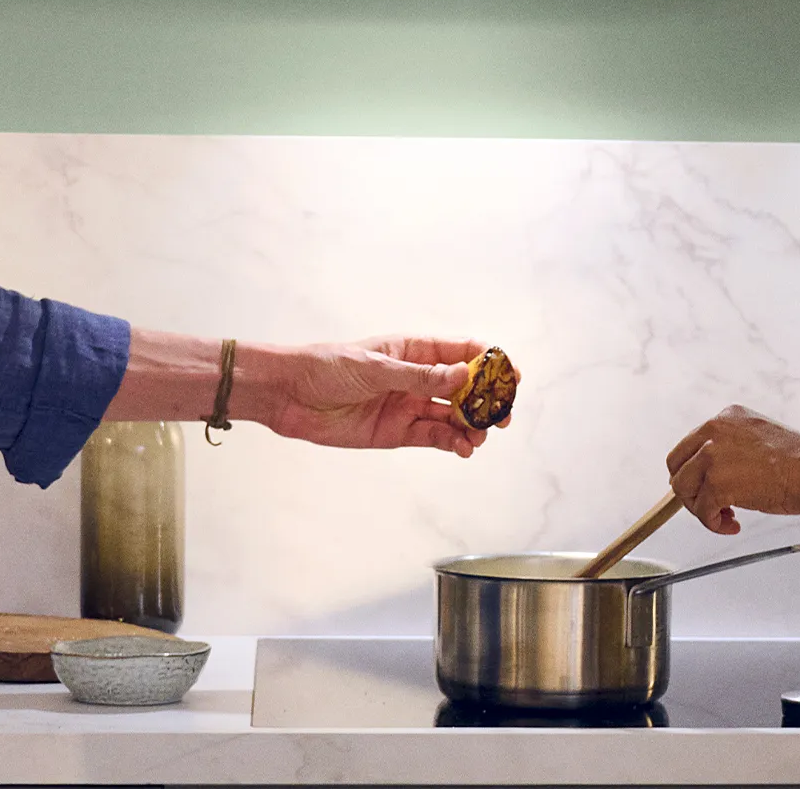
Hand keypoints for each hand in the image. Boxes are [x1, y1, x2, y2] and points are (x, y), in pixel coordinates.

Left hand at [254, 335, 489, 454]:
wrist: (288, 395)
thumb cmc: (326, 367)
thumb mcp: (375, 369)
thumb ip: (420, 377)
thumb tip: (463, 375)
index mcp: (413, 350)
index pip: (461, 352)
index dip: (489, 362)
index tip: (511, 375)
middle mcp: (416, 378)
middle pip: (464, 388)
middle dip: (488, 401)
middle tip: (505, 416)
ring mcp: (408, 405)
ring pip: (452, 416)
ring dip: (472, 427)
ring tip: (480, 438)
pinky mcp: (396, 433)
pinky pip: (433, 437)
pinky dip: (452, 443)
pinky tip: (464, 449)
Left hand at [666, 405, 799, 533]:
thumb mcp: (758, 438)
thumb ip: (732, 447)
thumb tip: (714, 472)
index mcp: (724, 418)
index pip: (689, 446)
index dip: (695, 473)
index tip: (707, 487)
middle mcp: (713, 432)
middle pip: (676, 466)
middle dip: (690, 490)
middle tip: (711, 505)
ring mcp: (712, 457)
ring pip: (683, 489)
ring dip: (701, 509)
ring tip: (726, 517)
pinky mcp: (717, 483)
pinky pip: (702, 511)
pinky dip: (714, 524)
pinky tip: (733, 525)